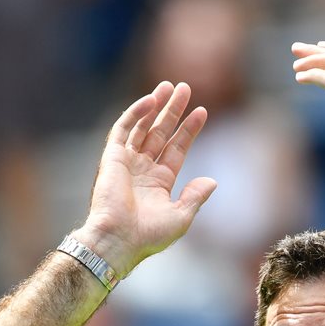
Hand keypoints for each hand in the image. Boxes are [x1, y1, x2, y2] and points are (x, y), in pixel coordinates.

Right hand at [80, 82, 216, 274]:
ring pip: (142, 126)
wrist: (118, 240)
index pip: (177, 148)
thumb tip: (212, 181)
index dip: (189, 130)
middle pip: (161, 132)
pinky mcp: (112, 158)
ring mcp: (127, 162)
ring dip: (155, 106)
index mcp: (159, 183)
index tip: (202, 111)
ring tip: (169, 86)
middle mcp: (143, 169)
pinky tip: (151, 100)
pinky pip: (123, 129)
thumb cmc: (149, 235)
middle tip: (185, 87)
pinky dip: (135, 113)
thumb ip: (196, 196)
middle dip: (173, 110)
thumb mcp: (181, 217)